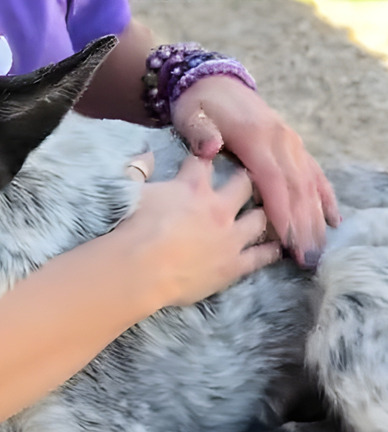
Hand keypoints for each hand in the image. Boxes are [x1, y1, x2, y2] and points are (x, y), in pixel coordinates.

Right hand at [117, 156, 280, 306]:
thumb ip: (139, 168)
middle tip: (246, 180)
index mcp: (192, 186)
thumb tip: (145, 152)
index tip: (209, 154)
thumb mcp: (131, 190)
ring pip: (259, 219)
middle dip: (246, 179)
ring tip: (265, 212)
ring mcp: (230, 237)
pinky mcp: (234, 266)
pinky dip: (271, 251)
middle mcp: (218, 207)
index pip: (204, 162)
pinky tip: (278, 247)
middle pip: (243, 185)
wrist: (140, 269)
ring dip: (262, 213)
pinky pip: (261, 256)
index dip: (206, 156)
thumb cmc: (132, 228)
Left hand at [171, 76, 339, 268]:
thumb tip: (210, 147)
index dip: (280, 210)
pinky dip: (324, 197)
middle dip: (301, 225)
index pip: (272, 180)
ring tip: (316, 250)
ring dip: (315, 218)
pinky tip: (333, 220)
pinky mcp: (292, 145)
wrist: (211, 82)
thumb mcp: (191, 115)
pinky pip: (313, 173)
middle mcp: (279, 140)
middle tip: (304, 258)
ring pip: (308, 184)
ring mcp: (289, 142)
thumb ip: (199, 132)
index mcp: (255, 136)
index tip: (285, 240)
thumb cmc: (198, 106)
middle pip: (295, 187)